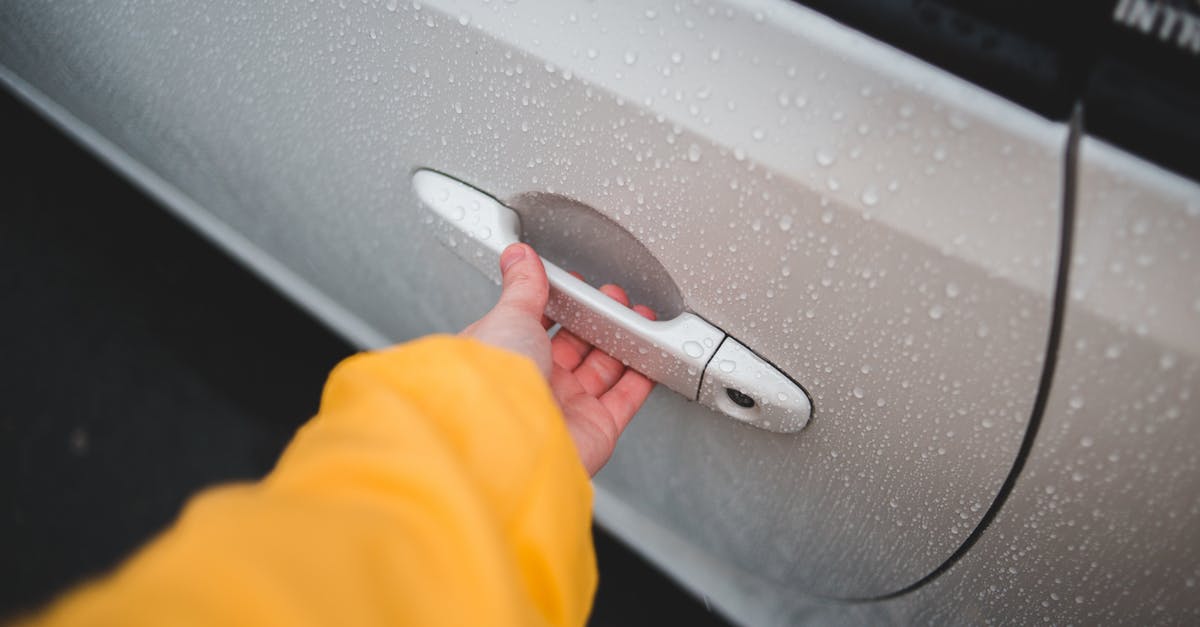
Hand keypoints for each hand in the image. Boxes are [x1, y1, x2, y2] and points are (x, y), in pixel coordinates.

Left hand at [460, 243, 656, 475]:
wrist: (511, 438)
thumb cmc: (496, 380)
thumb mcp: (508, 315)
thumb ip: (522, 286)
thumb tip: (518, 256)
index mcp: (506, 354)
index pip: (537, 323)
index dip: (561, 304)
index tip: (581, 286)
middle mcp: (535, 382)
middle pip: (575, 346)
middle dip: (598, 320)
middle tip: (617, 299)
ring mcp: (566, 407)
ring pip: (603, 369)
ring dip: (623, 343)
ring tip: (640, 317)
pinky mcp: (596, 429)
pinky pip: (626, 398)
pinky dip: (643, 377)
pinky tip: (652, 355)